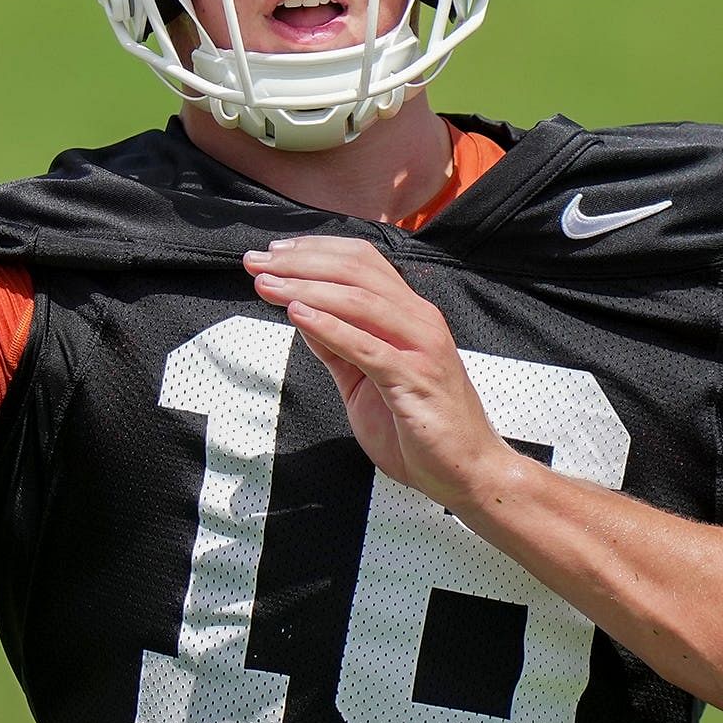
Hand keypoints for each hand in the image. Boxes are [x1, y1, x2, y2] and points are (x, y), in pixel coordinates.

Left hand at [246, 236, 517, 507]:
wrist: (467, 471)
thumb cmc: (420, 426)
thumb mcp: (365, 379)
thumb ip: (337, 347)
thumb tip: (302, 314)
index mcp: (410, 314)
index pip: (362, 261)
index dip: (315, 250)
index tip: (274, 252)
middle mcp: (419, 320)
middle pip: (356, 271)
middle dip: (299, 262)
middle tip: (256, 262)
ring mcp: (421, 347)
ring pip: (360, 300)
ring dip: (306, 288)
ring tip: (267, 285)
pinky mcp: (415, 380)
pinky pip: (368, 347)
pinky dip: (330, 327)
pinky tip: (298, 315)